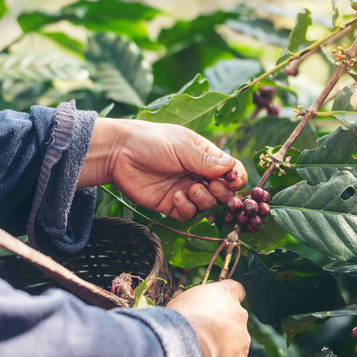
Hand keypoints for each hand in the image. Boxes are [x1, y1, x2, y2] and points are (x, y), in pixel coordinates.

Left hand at [78, 118, 246, 219]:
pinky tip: (175, 197)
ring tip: (190, 189)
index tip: (232, 180)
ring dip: (204, 200)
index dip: (236, 178)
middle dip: (222, 192)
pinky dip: (186, 208)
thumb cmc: (152, 141)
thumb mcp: (183, 146)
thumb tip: (232, 168)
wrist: (119, 154)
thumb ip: (208, 161)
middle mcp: (199, 174)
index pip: (232, 170)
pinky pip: (189, 214)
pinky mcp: (171, 205)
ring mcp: (186, 190)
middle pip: (224, 192)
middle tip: (211, 185)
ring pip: (208, 205)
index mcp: (206, 156)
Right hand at [167, 280, 249, 356]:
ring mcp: (243, 340)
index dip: (227, 300)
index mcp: (226, 294)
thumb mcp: (178, 300)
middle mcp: (240, 314)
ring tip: (204, 354)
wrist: (180, 345)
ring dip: (225, 347)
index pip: (236, 291)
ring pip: (237, 344)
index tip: (218, 307)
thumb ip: (187, 297)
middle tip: (204, 335)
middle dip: (224, 327)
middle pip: (236, 320)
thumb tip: (180, 294)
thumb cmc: (178, 319)